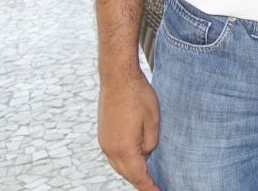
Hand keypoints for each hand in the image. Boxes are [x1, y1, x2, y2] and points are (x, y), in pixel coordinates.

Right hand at [98, 71, 160, 190]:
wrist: (117, 77)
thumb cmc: (138, 96)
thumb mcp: (153, 122)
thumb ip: (150, 144)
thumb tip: (146, 154)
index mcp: (124, 148)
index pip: (138, 176)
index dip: (148, 187)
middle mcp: (110, 149)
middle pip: (127, 174)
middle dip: (140, 182)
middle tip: (154, 188)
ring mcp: (104, 142)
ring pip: (119, 166)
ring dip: (132, 171)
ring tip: (146, 177)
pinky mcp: (103, 135)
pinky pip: (114, 155)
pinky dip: (125, 161)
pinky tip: (135, 159)